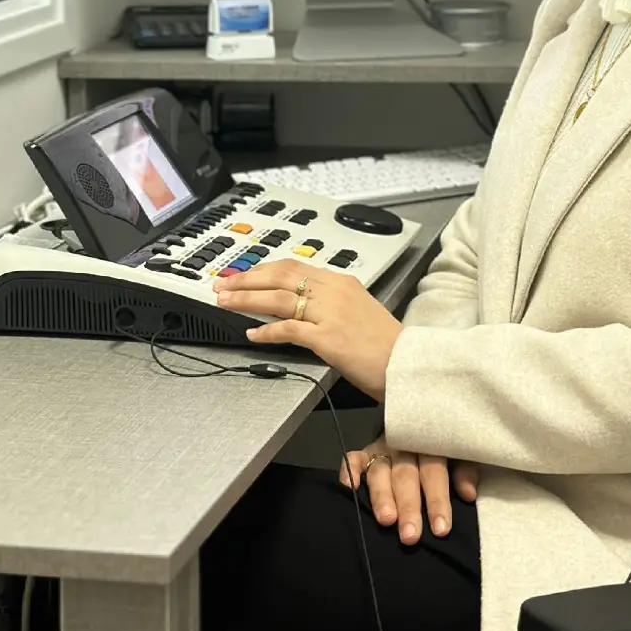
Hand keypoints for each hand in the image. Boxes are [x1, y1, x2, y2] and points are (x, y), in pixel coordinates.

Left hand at [213, 260, 401, 400]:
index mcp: (341, 282)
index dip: (263, 269)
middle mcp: (334, 292)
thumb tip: (300, 306)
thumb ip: (331, 302)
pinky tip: (253, 333)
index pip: (294, 267)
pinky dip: (267, 330)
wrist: (406, 363)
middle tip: (224, 285)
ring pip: (279, 298)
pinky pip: (289, 329)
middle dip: (247, 279)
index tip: (243, 273)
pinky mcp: (328, 338)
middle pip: (281, 276)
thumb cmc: (385, 343)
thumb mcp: (358, 309)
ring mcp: (330, 314)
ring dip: (247, 299)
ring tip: (227, 302)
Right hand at [340, 437, 480, 544]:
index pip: (435, 473)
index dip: (437, 500)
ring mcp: (383, 448)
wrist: (425, 419)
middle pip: (406, 476)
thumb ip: (465, 471)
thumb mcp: (462, 453)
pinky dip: (349, 471)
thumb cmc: (446, 446)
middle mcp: (405, 446)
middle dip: (408, 506)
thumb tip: (468, 494)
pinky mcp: (366, 452)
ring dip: (382, 495)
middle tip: (411, 535)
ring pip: (380, 472)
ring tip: (386, 520)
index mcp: (432, 444)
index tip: (440, 529)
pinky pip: (353, 459)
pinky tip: (350, 488)